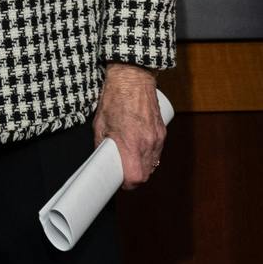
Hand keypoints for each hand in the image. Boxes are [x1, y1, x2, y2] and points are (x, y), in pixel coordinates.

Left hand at [93, 62, 166, 186]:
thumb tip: (101, 158)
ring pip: (154, 164)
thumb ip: (101, 144)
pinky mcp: (162, 131)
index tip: (121, 182)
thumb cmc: (115, 99)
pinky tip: (139, 148)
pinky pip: (158, 151)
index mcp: (131, 143)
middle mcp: (148, 143)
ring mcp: (157, 137)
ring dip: (143, 166)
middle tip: (123, 171)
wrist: (133, 79)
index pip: (136, 177)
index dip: (128, 183)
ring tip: (131, 159)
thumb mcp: (100, 124)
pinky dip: (150, 155)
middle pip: (146, 174)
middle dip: (135, 176)